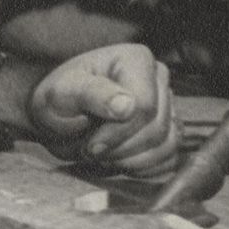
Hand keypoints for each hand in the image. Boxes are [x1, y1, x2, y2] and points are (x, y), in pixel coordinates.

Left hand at [27, 44, 178, 177]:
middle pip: (156, 128)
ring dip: (131, 161)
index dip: (118, 133)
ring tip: (105, 154)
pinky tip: (120, 161)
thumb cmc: (59, 101)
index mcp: (136, 60)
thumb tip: (127, 106)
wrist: (60, 118)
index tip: (91, 144)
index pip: (144, 106)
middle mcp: (159, 78)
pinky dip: (143, 169)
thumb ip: (92, 94)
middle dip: (121, 149)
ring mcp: (167, 105)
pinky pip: (169, 159)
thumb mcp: (62, 93)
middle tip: (92, 150)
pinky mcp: (169, 130)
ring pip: (167, 145)